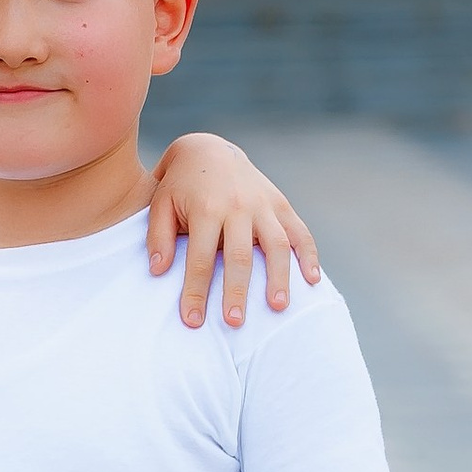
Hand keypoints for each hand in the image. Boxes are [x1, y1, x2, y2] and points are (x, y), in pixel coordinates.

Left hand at [145, 132, 321, 330]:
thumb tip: (158, 272)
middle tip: (234, 322)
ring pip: (275, 245)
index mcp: (206, 208)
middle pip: (239, 256)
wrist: (208, 149)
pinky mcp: (281, 204)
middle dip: (236, 291)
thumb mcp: (160, 204)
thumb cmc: (179, 185)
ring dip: (278, 277)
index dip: (196, 291)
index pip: (200, 258)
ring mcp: (263, 205)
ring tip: (277, 307)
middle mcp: (238, 206)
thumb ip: (158, 237)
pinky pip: (299, 232)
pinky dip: (308, 255)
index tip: (192, 320)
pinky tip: (312, 281)